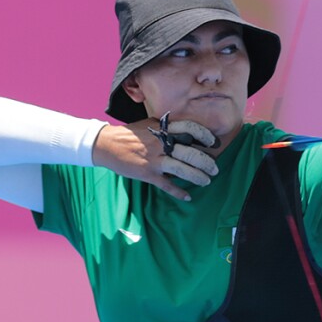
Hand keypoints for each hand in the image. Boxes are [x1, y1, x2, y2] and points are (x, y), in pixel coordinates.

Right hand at [92, 118, 219, 200]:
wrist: (106, 145)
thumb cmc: (130, 134)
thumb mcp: (149, 124)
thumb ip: (167, 127)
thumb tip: (186, 130)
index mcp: (162, 130)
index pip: (189, 128)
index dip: (204, 135)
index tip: (213, 143)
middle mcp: (160, 144)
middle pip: (190, 152)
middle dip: (206, 162)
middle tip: (214, 169)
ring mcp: (154, 160)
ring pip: (181, 169)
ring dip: (197, 176)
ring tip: (206, 181)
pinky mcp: (147, 174)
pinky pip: (166, 185)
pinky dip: (178, 192)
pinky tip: (187, 197)